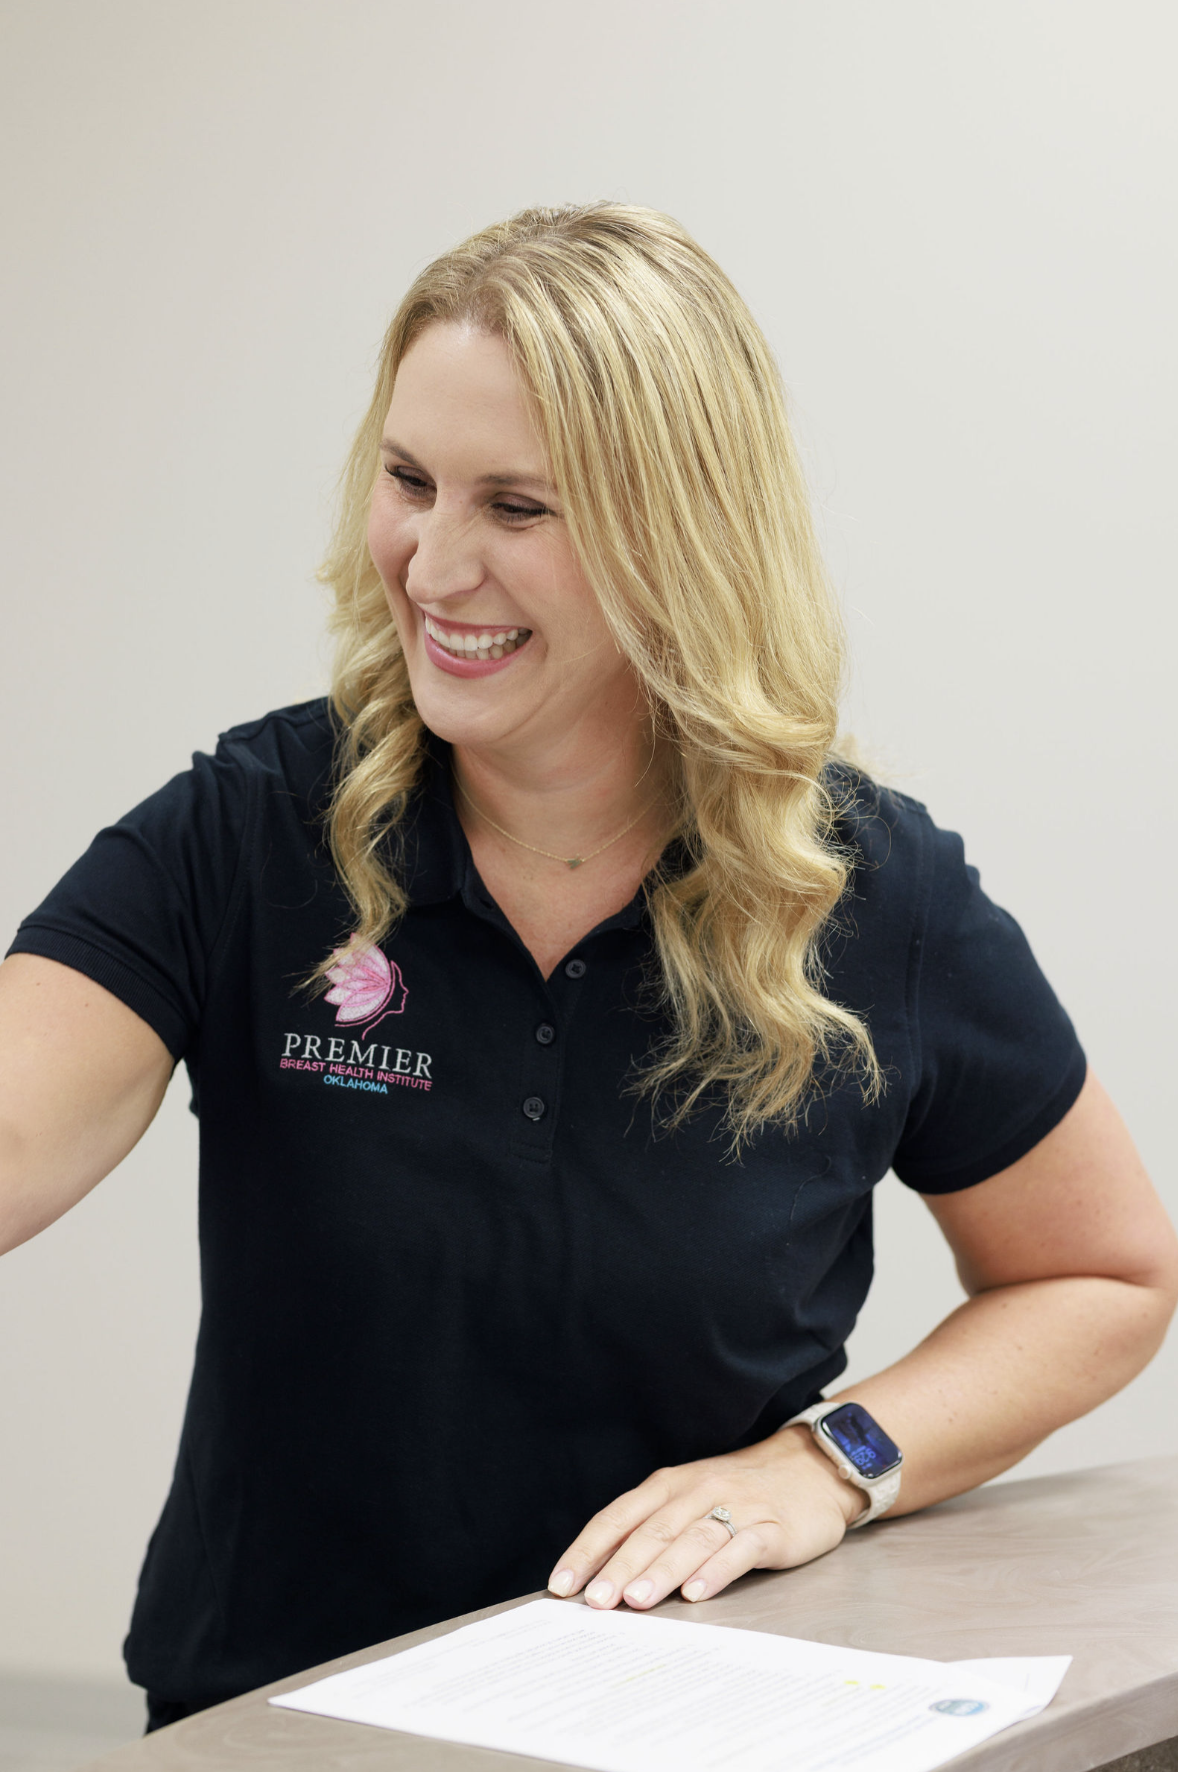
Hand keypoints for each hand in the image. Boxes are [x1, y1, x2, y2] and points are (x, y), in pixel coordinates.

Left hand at [547, 1425, 863, 1611]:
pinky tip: (697, 1592)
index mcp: (670, 1485)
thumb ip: (652, 1530)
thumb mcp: (690, 1499)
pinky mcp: (770, 1528)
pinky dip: (716, 1571)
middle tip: (596, 1600)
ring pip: (691, 1540)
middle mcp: (698, 1492)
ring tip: (637, 1600)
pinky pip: (740, 1549)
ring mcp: (735, 1508)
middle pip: (651, 1531)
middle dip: (620, 1567)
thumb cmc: (740, 1491)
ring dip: (662, 1571)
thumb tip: (603, 1573)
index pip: (619, 1516)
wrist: (811, 1468)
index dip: (589, 1549)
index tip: (563, 1583)